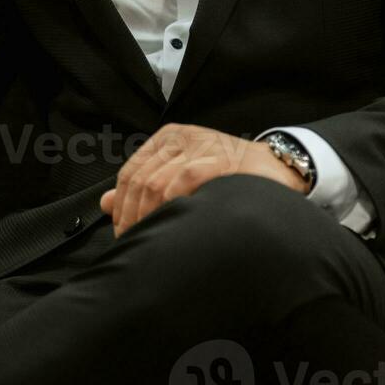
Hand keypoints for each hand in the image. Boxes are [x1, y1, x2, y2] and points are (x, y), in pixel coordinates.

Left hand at [99, 123, 309, 237]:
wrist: (278, 168)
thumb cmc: (230, 175)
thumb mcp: (182, 174)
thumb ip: (144, 186)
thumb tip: (106, 203)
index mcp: (168, 138)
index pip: (130, 173)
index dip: (122, 208)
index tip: (124, 235)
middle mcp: (180, 138)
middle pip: (140, 181)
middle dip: (133, 218)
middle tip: (137, 245)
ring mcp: (199, 146)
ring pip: (156, 184)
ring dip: (150, 218)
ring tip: (154, 241)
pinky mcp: (218, 158)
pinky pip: (182, 182)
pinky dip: (173, 207)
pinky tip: (176, 225)